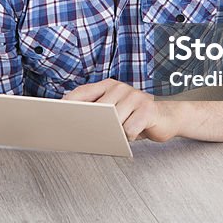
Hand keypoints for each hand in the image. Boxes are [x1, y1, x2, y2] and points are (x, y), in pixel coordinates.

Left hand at [63, 79, 178, 141]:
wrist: (167, 118)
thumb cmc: (135, 117)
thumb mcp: (114, 111)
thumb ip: (96, 111)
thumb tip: (72, 121)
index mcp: (108, 85)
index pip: (82, 92)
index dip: (68, 103)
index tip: (56, 114)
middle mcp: (120, 87)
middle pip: (96, 109)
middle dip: (91, 124)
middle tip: (89, 134)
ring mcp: (134, 96)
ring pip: (113, 121)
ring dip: (115, 133)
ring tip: (121, 133)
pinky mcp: (147, 109)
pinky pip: (129, 129)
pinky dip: (129, 137)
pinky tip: (134, 134)